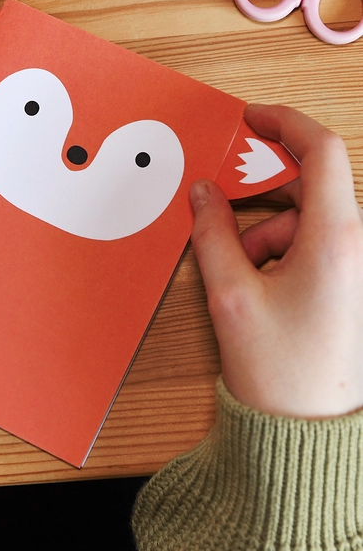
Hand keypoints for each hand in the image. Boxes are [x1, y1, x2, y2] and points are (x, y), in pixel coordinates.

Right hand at [189, 103, 362, 417]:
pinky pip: (311, 244)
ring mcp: (356, 265)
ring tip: (242, 279)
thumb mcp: (231, 294)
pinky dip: (279, 253)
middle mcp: (358, 245)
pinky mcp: (349, 282)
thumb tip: (204, 193)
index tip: (252, 118)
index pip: (321, 150)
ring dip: (265, 234)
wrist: (310, 431)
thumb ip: (212, 232)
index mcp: (337, 239)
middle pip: (307, 188)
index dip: (284, 123)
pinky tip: (259, 289)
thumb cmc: (280, 370)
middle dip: (259, 200)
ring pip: (304, 219)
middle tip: (221, 211)